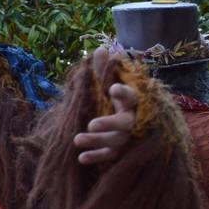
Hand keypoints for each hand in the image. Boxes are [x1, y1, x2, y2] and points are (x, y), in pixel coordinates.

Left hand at [73, 48, 137, 165]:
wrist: (114, 118)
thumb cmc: (109, 98)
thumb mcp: (106, 82)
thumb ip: (103, 69)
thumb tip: (100, 50)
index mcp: (130, 101)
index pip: (132, 96)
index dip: (124, 93)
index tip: (112, 88)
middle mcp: (131, 119)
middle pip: (125, 124)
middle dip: (109, 124)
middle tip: (90, 125)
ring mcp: (126, 136)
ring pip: (117, 141)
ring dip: (98, 141)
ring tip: (77, 140)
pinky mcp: (119, 150)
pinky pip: (110, 156)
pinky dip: (97, 157)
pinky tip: (81, 158)